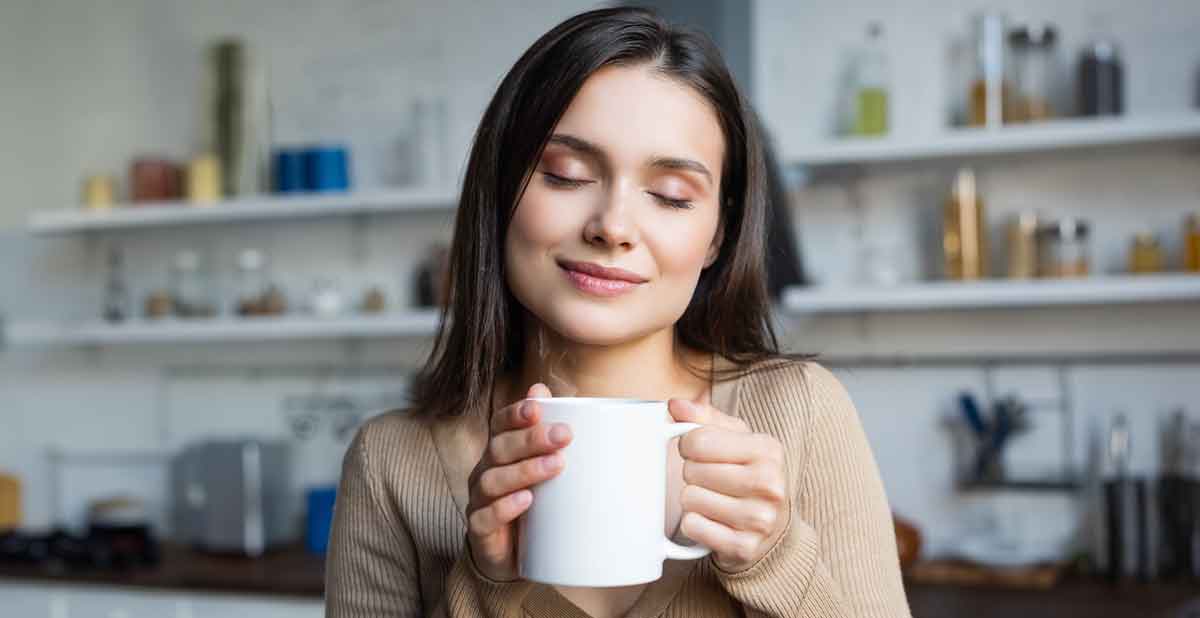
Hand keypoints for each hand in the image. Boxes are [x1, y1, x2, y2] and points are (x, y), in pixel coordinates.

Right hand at [465, 383, 571, 581]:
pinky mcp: (480, 531)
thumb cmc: (532, 505)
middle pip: (500, 448)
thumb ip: (547, 436)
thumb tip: (546, 390)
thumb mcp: (544, 470)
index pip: (501, 424)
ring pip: (493, 480)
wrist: (512, 557)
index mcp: (500, 452)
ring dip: (525, 470)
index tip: (538, 406)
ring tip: (556, 466)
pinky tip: (527, 501)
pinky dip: (505, 507)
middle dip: (531, 439)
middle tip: (564, 435)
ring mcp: (480, 500)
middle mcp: (485, 471)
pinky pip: (485, 517)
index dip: (516, 413)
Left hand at [669, 398, 789, 572]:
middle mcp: (769, 483)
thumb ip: (703, 418)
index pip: (698, 440)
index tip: (699, 452)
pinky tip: (713, 521)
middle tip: (710, 480)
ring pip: (690, 499)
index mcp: (767, 449)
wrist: (773, 529)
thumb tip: (674, 405)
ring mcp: (760, 518)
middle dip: (693, 474)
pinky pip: (693, 526)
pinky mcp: (744, 547)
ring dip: (693, 500)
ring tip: (713, 500)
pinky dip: (695, 524)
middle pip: (692, 470)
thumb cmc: (749, 475)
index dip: (688, 445)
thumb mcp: (736, 439)